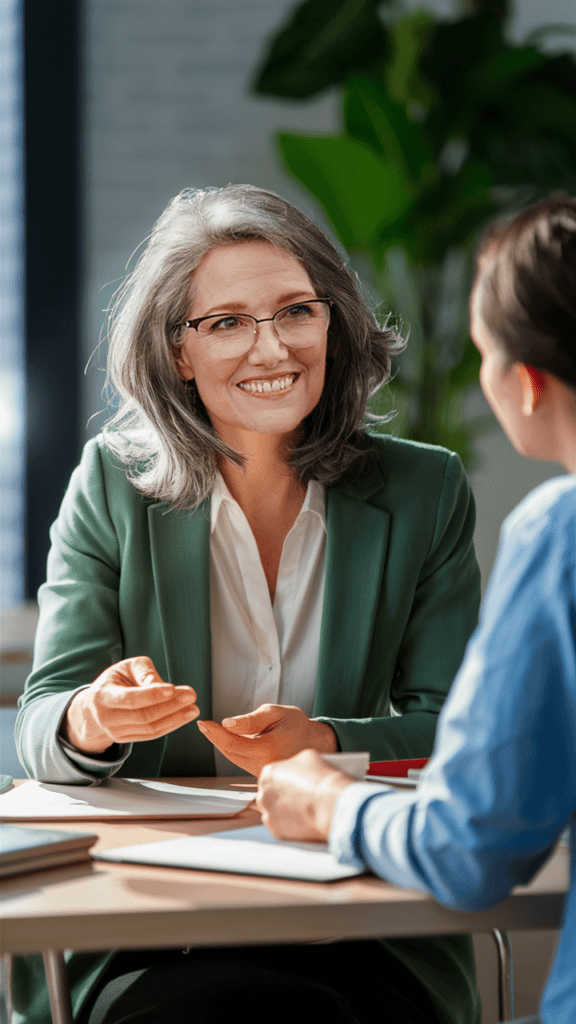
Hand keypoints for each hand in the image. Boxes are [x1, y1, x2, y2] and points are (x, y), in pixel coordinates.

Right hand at [62, 656, 199, 754]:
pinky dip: (170, 725)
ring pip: (149, 728)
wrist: (95, 706)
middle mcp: (107, 717)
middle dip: (170, 706)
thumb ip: (145, 672)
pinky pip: (151, 734)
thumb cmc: (116, 681)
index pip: (130, 698)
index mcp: (103, 696)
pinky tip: (184, 716)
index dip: (152, 694)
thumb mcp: (126, 667)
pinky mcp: (125, 739)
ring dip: (175, 718)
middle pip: (143, 715)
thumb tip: (162, 686)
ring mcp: (115, 732)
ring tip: (193, 708)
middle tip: (190, 695)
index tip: (173, 688)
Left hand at [196, 703, 337, 776]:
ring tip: (213, 730)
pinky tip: (228, 740)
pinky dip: (233, 751)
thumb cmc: (296, 725)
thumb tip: (227, 724)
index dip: (214, 733)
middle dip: (215, 738)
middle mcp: (265, 765)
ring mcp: (264, 773)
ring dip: (222, 745)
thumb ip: (251, 719)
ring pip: (234, 759)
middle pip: (230, 753)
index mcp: (268, 749)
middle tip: (204, 725)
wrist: (315, 742)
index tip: (203, 722)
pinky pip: (242, 762)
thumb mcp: (276, 713)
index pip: (232, 743)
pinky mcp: (263, 776)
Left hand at [256, 749, 354, 841]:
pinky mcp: (276, 831)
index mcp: (269, 773)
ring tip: (302, 810)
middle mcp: (263, 794)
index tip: (294, 784)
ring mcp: (268, 814)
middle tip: (298, 798)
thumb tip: (296, 769)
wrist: (331, 805)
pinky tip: (302, 820)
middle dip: (280, 796)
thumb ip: (295, 763)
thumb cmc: (321, 779)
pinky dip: (289, 826)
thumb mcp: (308, 757)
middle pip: (268, 795)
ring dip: (282, 812)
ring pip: (272, 812)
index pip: (271, 777)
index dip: (284, 780)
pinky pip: (279, 827)